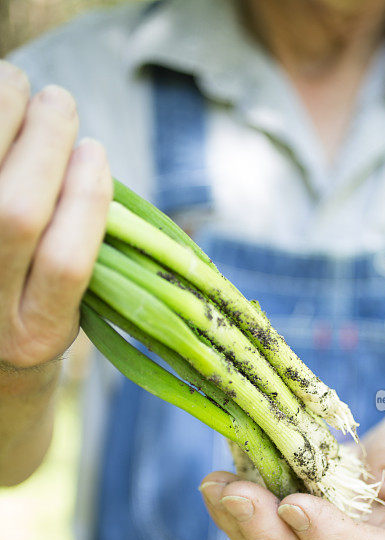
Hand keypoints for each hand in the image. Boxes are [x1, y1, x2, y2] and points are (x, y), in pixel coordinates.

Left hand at [0, 60, 111, 371]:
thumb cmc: (32, 303)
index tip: (95, 151)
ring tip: (16, 84)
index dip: (84, 200)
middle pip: (15, 217)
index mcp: (37, 331)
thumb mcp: (67, 302)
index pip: (65, 263)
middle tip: (59, 102)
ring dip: (1, 120)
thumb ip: (84, 249)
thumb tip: (86, 162)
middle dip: (44, 146)